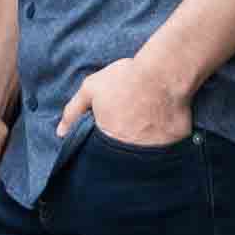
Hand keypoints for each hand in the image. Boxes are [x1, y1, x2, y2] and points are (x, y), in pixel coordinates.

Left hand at [55, 55, 190, 147]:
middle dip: (121, 150)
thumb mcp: (92, 88)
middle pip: (121, 160)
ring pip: (143, 161)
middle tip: (127, 130)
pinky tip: (161, 133)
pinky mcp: (173, 149)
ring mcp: (153, 153)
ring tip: (144, 130)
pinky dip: (162, 148)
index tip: (108, 134)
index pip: (100, 156)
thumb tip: (60, 133)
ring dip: (141, 150)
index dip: (102, 147)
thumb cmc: (126, 79)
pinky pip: (165, 155)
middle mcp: (130, 152)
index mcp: (109, 140)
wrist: (163, 74)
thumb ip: (73, 111)